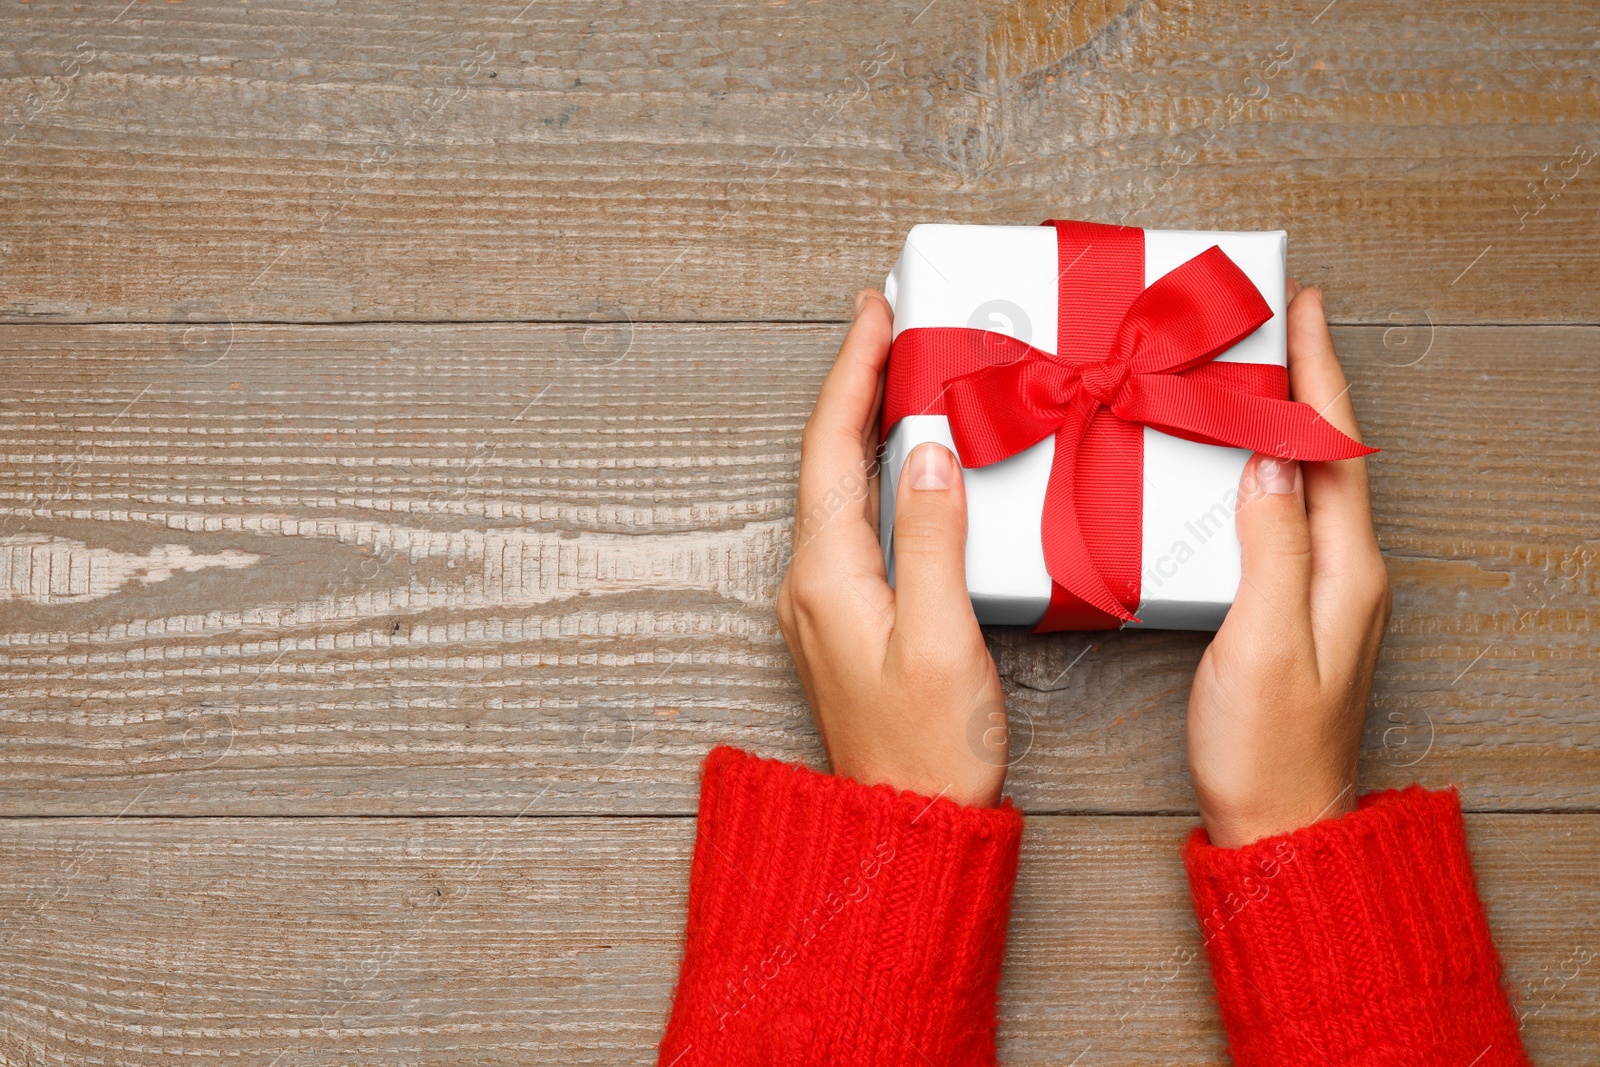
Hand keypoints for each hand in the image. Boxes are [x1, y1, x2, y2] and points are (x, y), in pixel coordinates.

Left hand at [776, 289, 1009, 807]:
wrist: (904, 826)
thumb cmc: (927, 750)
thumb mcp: (942, 638)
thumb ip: (934, 540)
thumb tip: (931, 452)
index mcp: (827, 576)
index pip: (831, 448)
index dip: (852, 372)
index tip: (874, 312)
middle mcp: (811, 583)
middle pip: (827, 459)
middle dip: (856, 384)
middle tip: (891, 323)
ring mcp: (823, 603)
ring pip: (839, 488)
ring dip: (864, 425)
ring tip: (899, 371)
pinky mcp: (846, 620)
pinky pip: (853, 523)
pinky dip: (875, 474)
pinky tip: (906, 465)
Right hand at [1187, 283, 1390, 847]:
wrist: (1276, 823)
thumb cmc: (1267, 747)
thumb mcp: (1263, 643)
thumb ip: (1270, 549)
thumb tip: (1268, 462)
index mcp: (1346, 570)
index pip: (1335, 447)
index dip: (1318, 374)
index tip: (1304, 310)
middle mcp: (1346, 572)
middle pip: (1327, 453)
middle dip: (1302, 382)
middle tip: (1272, 324)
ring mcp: (1323, 591)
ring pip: (1304, 480)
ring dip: (1281, 422)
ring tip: (1251, 374)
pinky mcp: (1293, 608)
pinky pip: (1283, 516)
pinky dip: (1261, 471)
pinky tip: (1233, 466)